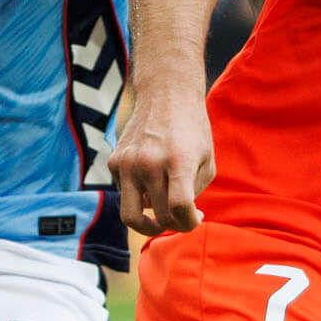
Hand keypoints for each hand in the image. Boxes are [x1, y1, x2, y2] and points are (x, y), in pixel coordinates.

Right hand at [112, 74, 213, 236]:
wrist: (166, 94)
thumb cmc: (192, 131)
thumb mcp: (206, 161)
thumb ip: (193, 194)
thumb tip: (175, 219)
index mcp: (178, 161)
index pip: (179, 209)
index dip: (189, 223)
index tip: (196, 219)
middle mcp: (149, 163)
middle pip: (158, 218)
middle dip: (174, 226)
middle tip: (181, 218)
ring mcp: (127, 163)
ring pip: (131, 216)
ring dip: (149, 223)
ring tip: (163, 215)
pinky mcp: (114, 162)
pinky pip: (125, 194)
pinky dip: (140, 196)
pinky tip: (152, 181)